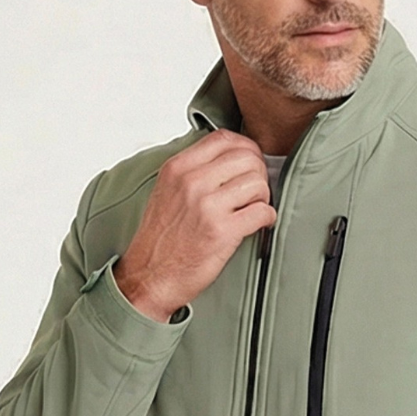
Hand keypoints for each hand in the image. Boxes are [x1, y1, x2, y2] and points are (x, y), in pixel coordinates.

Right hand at [113, 129, 274, 321]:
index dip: (246, 148)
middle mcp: (192, 182)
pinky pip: (262, 212)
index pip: (224, 138)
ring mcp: (207, 206)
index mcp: (178, 168)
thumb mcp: (167, 191)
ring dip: (263, 196)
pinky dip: (267, 217)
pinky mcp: (222, 232)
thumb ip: (192, 171)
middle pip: (247, 157)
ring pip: (257, 183)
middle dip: (259, 173)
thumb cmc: (160, 239)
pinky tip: (259, 223)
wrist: (148, 276)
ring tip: (254, 208)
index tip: (250, 162)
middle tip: (255, 190)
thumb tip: (228, 158)